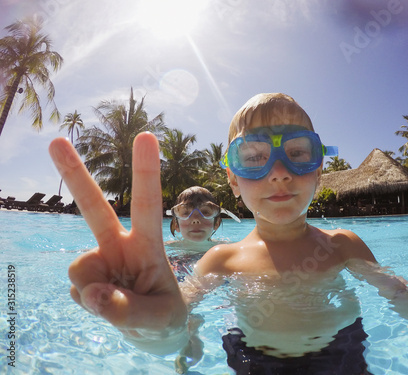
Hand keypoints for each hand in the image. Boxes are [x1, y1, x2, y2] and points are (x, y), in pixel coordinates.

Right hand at [49, 133, 186, 334]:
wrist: (152, 334)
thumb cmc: (164, 317)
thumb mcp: (160, 318)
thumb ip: (127, 310)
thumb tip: (92, 293)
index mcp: (148, 244)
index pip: (147, 205)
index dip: (146, 172)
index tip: (146, 136)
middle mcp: (120, 245)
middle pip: (95, 209)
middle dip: (76, 175)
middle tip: (55, 141)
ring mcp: (100, 260)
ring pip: (79, 269)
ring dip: (94, 294)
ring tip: (120, 304)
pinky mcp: (85, 279)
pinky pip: (78, 292)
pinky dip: (90, 305)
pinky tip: (107, 305)